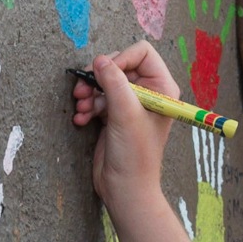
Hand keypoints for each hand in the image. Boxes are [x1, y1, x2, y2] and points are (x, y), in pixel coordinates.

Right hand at [71, 41, 177, 212]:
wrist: (125, 188)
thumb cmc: (135, 155)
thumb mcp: (125, 113)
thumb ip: (113, 82)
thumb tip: (100, 61)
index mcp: (161, 88)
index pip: (141, 53)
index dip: (120, 59)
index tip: (104, 74)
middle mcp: (148, 93)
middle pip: (119, 65)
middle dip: (99, 77)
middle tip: (83, 89)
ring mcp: (130, 105)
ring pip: (105, 82)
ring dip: (89, 92)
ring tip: (81, 107)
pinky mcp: (114, 116)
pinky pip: (98, 99)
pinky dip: (87, 106)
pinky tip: (81, 119)